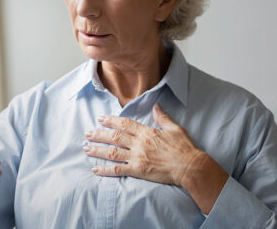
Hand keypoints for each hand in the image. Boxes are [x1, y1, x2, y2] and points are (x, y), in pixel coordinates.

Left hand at [84, 104, 198, 185]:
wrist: (189, 166)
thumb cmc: (183, 148)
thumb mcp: (174, 128)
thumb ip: (162, 118)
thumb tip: (156, 107)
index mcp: (147, 132)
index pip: (125, 124)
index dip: (111, 120)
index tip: (101, 119)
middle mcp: (139, 143)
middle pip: (115, 137)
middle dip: (99, 134)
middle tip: (88, 133)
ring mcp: (137, 157)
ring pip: (112, 152)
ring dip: (98, 150)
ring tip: (86, 148)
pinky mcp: (138, 170)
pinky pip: (118, 170)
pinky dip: (105, 170)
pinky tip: (95, 169)